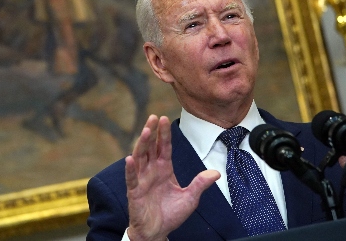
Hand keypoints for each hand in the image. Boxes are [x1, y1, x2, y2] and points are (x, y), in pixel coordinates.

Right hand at [125, 115, 219, 240]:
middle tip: (153, 117)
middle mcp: (151, 170)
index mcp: (164, 169)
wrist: (157, 232)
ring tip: (146, 131)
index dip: (164, 133)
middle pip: (150, 147)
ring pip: (140, 157)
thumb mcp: (190, 197)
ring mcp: (142, 180)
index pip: (163, 147)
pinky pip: (131, 178)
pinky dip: (129, 169)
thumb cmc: (171, 214)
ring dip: (142, 144)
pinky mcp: (134, 192)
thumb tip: (216, 173)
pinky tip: (129, 159)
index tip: (164, 118)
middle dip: (152, 132)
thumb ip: (200, 183)